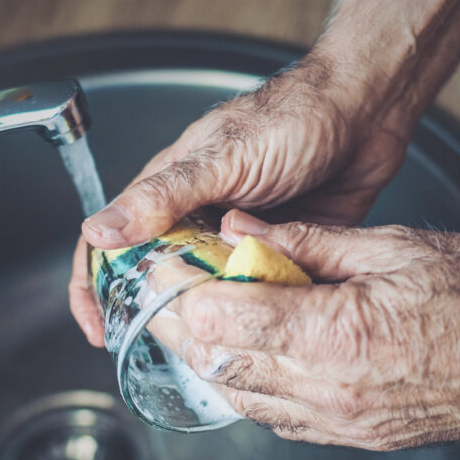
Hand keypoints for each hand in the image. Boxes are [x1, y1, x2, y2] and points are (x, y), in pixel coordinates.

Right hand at [69, 0, 459, 345]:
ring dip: (209, 318)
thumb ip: (161, 197)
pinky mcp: (273, 255)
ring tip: (218, 341)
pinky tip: (261, 329)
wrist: (363, 117)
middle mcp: (196, 220)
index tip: (98, 329)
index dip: (95, 288)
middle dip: (156, 314)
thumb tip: (99, 231)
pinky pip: (253, 295)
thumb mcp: (221, 160)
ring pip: (207, 294)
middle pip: (157, 280)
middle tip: (172, 342)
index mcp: (167, 193)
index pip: (111, 245)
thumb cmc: (291, 119)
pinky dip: (254, 312)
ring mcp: (234, 241)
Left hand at [168, 210, 459, 449]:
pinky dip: (252, 383)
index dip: (180, 288)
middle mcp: (331, 391)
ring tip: (206, 312)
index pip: (224, 318)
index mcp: (338, 335)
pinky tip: (253, 350)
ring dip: (212, 355)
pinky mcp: (356, 437)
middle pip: (219, 362)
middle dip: (182, 323)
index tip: (162, 264)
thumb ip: (309, 243)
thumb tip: (246, 233)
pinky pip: (279, 418)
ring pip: (241, 397)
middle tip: (172, 285)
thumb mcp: (397, 247)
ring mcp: (343, 423)